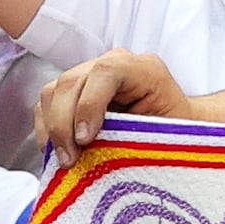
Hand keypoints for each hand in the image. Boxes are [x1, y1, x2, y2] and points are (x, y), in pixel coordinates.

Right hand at [35, 50, 204, 161]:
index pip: (106, 72)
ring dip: (52, 128)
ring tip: (65, 159)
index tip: (85, 140)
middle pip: (72, 81)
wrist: (177, 126)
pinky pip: (47, 104)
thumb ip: (134, 136)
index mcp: (144, 69)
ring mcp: (91, 74)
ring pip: (54, 91)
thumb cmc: (176, 131)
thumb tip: (98, 155)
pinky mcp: (75, 91)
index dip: (89, 105)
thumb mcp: (164, 133)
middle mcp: (114, 63)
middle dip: (63, 124)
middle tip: (69, 160)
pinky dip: (46, 129)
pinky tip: (57, 151)